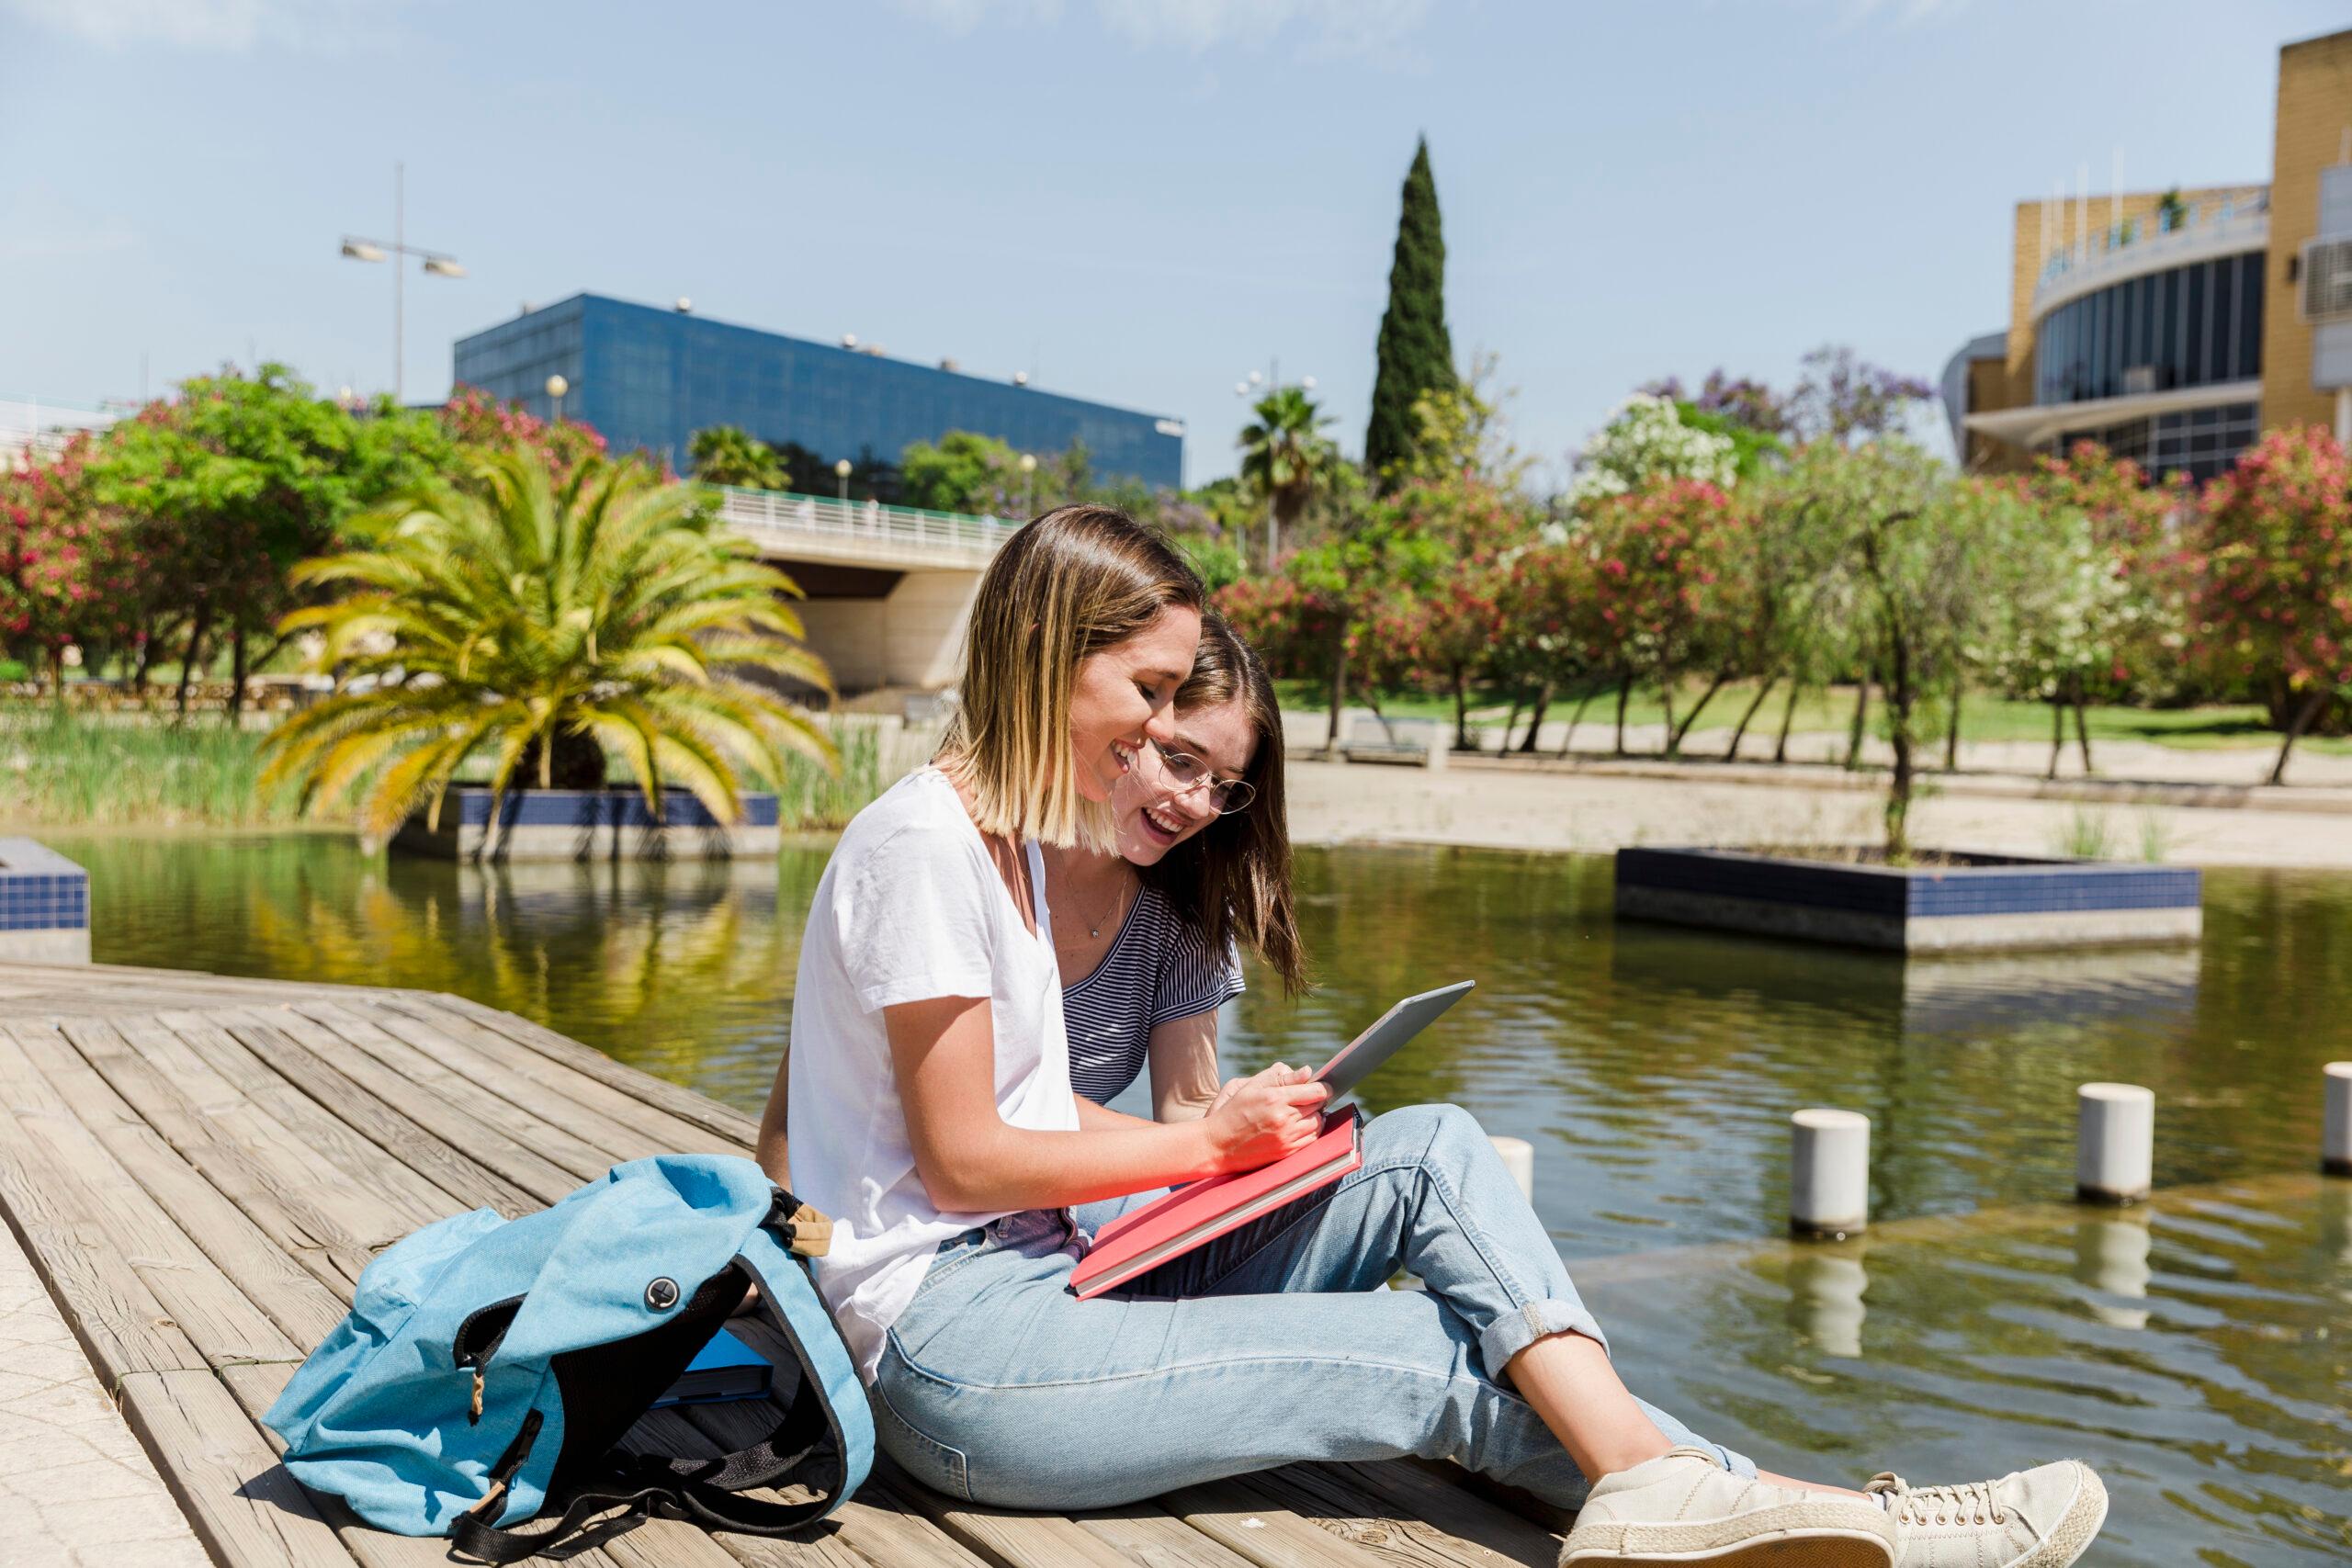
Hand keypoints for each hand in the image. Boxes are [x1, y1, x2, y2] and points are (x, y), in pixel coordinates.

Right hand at [1203, 1065, 1327, 1172]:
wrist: (1217, 1144)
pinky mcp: (1286, 1152)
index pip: (1315, 1091)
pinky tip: (1305, 1125)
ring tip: (1307, 1111)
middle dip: (1318, 1100)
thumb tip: (1307, 1071)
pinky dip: (1313, 1131)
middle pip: (1318, 1106)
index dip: (1323, 1087)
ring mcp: (1286, 1137)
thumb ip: (1281, 1077)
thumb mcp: (1252, 1087)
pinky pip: (1311, 1139)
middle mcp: (1284, 1118)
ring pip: (1318, 1123)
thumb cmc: (1233, 1112)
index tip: (1322, 1086)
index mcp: (1275, 1098)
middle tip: (1311, 1098)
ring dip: (1317, 1116)